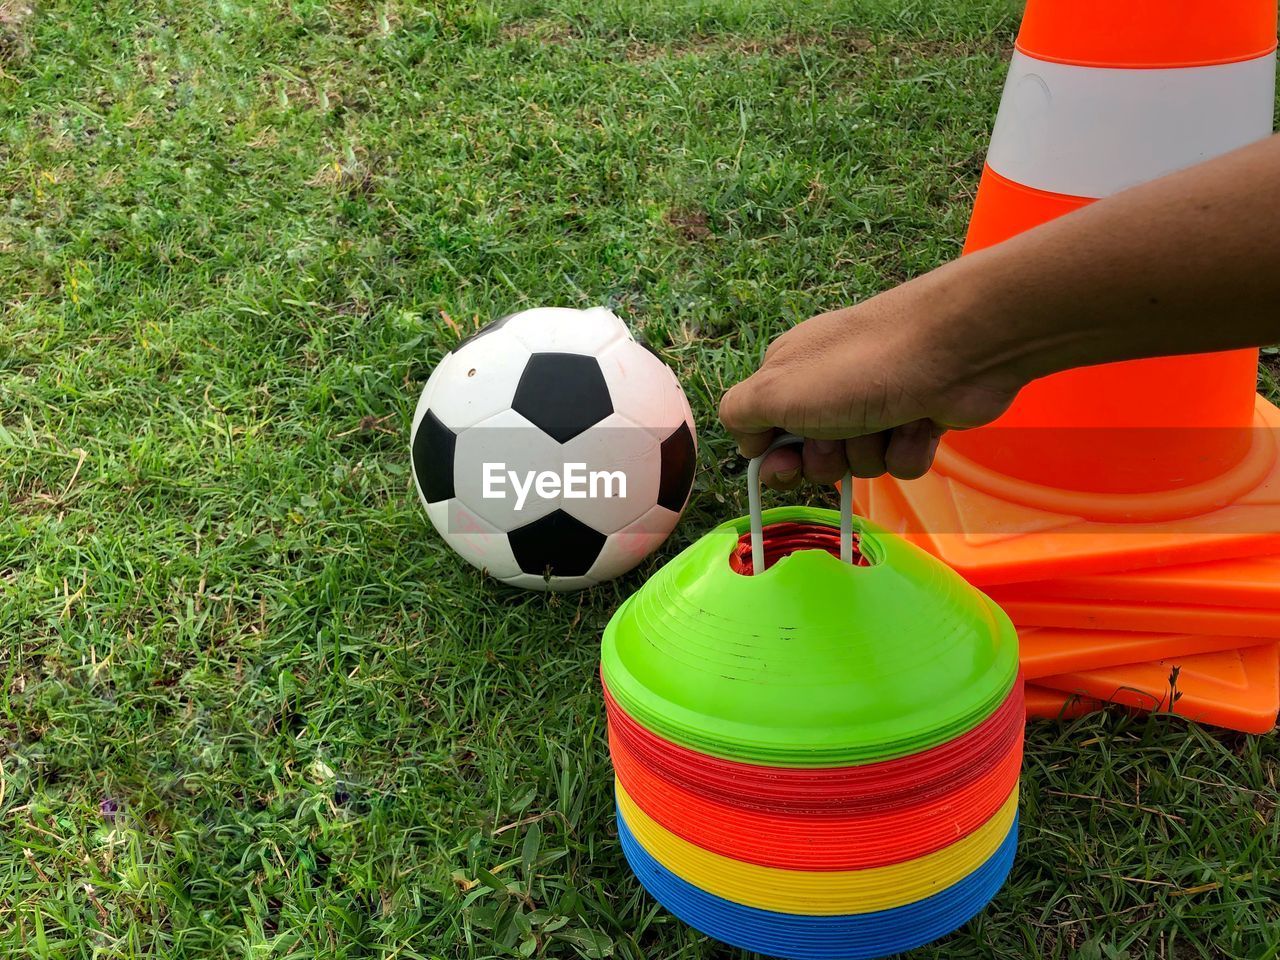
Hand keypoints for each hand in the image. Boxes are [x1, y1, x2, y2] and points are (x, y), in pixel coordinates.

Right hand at [718, 263, 1030, 487]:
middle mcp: (830, 386)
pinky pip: (901, 461)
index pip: (765, 431)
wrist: (955, 349)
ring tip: (889, 421)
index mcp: (788, 373)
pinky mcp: (917, 418)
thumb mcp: (776, 390)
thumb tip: (748, 443)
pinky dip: (909, 449)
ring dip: (872, 453)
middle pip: (814, 456)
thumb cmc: (857, 367)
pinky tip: (920, 422)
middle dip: (828, 458)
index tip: (785, 466)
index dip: (774, 457)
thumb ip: (740, 415)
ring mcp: (876, 403)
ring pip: (860, 463)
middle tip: (841, 437)